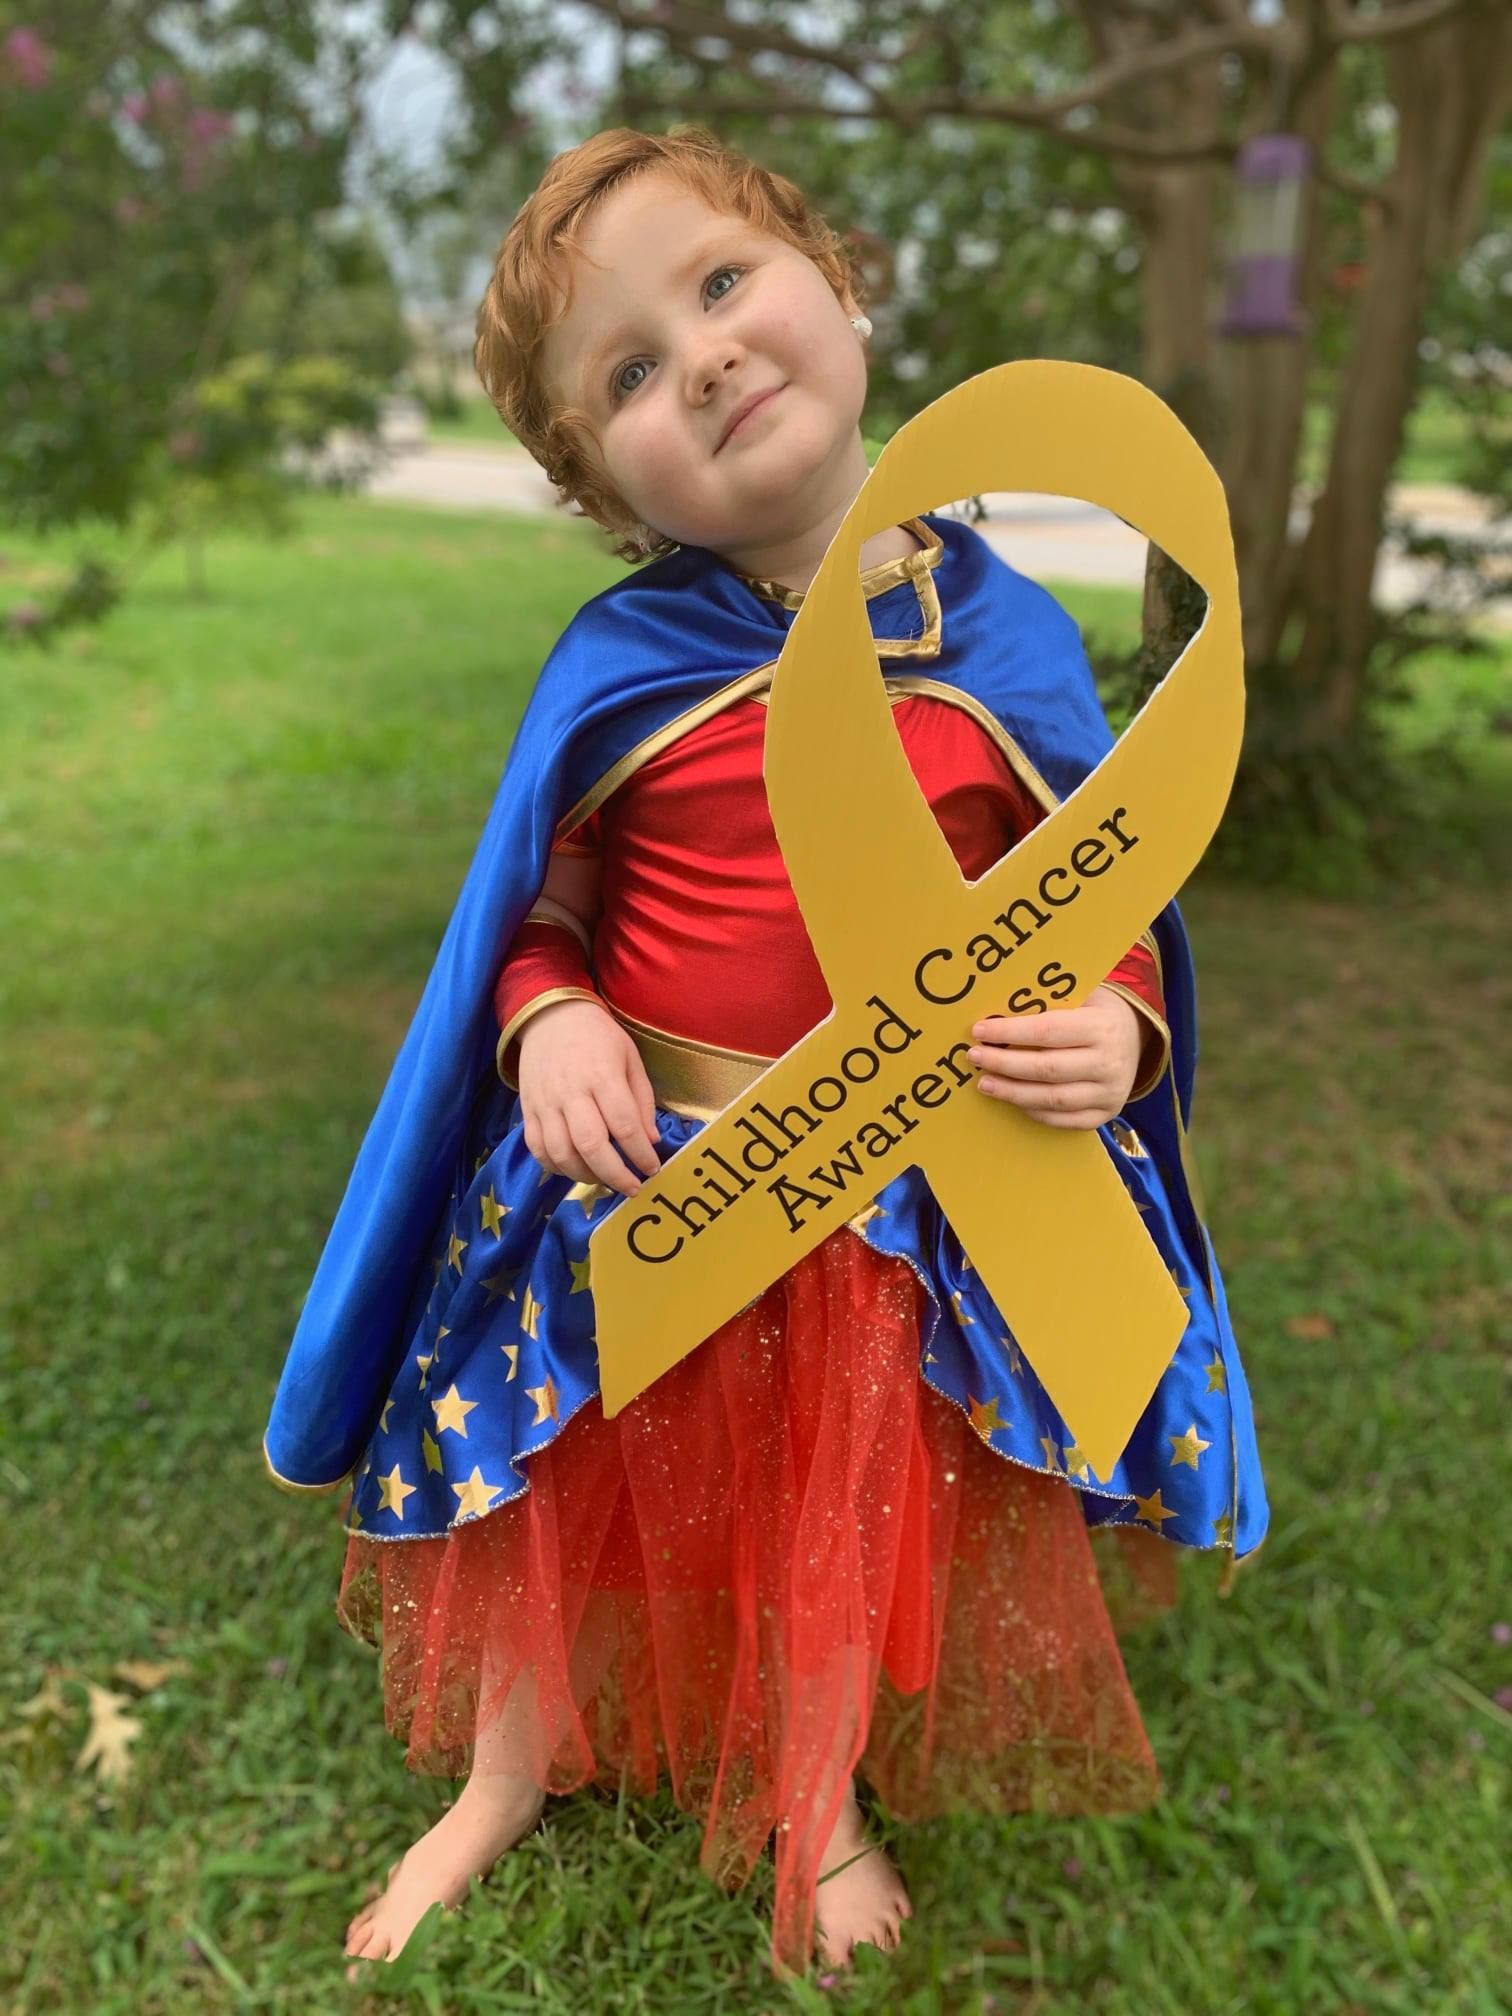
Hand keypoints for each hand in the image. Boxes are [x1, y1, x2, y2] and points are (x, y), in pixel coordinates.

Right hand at [517, 998, 662, 1195]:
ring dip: (586, 1176)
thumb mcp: (630, 1058)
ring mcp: (545, 1103)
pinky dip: (556, 1167)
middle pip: (591, 1146)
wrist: (551, 1016)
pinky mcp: (527, 1110)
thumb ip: (642, 1100)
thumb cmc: (599, 1036)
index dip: (641, 1154)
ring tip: (605, 1179)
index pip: (624, 1125)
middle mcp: (571, 1093)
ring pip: (562, 1153)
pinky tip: (575, 1169)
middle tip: (633, 1187)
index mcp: (602, 1076)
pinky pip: (537, 1149)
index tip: (653, 1169)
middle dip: (616, 1174)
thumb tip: (650, 1141)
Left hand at [966, 986, 1142, 1130]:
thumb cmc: (1093, 1010)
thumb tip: (993, 1018)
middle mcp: (1110, 1062)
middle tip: (975, 1057)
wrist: (1134, 1033)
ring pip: (1053, 1098)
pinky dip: (1034, 1111)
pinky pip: (1064, 1120)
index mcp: (1102, 1026)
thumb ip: (1044, 1006)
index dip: (1009, 1032)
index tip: (979, 1031)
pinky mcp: (1107, 1113)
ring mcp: (1111, 1092)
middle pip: (1046, 1068)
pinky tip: (1013, 1100)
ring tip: (985, 1083)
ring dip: (1013, 1093)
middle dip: (1004, 1064)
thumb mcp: (1078, 997)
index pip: (1047, 1030)